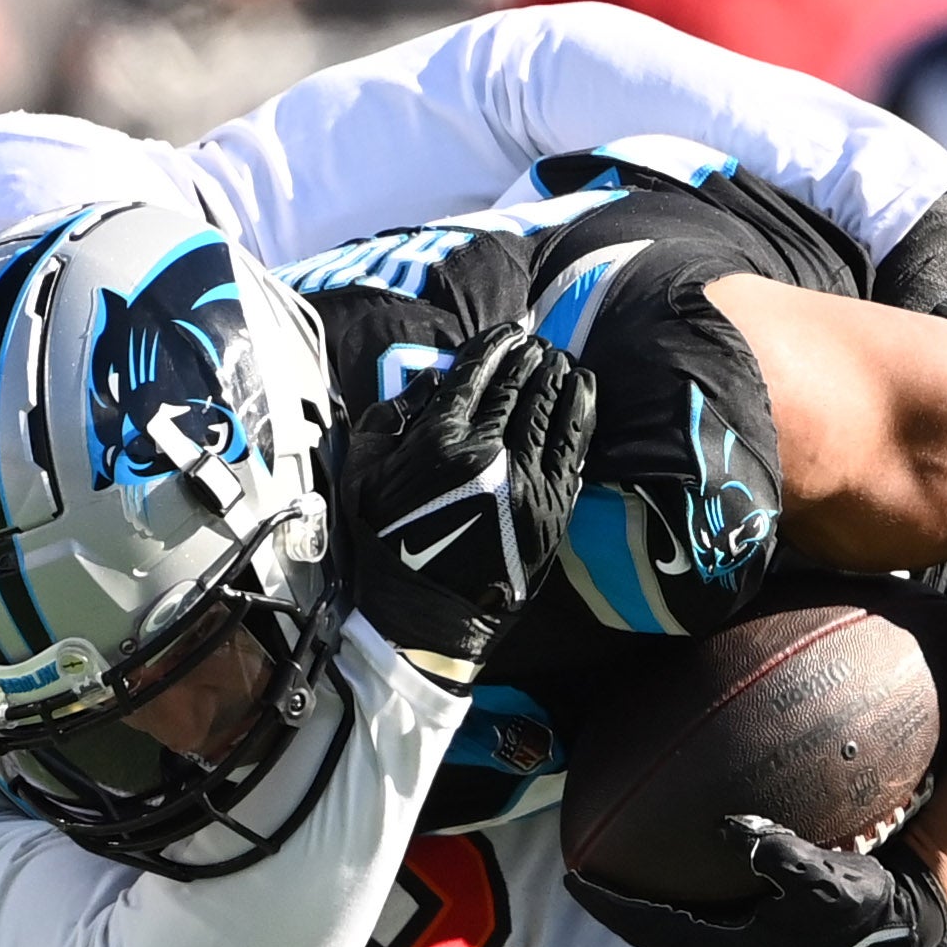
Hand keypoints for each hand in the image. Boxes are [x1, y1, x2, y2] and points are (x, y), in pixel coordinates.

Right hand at [346, 325, 594, 687]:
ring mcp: (526, 481)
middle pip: (521, 386)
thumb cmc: (384, 544)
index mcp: (441, 440)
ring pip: (552, 410)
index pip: (479, 373)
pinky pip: (572, 447)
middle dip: (532, 357)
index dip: (497, 345)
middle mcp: (489, 454)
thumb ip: (389, 419)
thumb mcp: (363, 474)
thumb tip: (433, 382)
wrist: (423, 614)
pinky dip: (581, 412)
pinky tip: (583, 390)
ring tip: (561, 359)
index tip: (508, 333)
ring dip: (559, 377)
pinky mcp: (552, 508)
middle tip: (538, 343)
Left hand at [565, 814, 946, 946]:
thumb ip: (779, 855)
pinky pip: (697, 909)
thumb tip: (732, 829)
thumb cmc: (862, 905)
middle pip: (653, 930)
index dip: (609, 906)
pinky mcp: (756, 928)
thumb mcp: (825, 878)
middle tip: (578, 871)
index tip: (572, 881)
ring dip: (641, 899)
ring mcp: (742, 943)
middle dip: (615, 904)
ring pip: (673, 922)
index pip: (652, 929)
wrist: (898, 925)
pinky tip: (670, 860)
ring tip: (612, 866)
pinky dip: (671, 889)